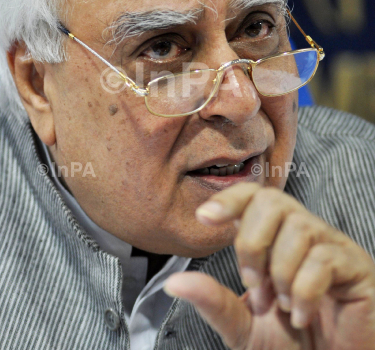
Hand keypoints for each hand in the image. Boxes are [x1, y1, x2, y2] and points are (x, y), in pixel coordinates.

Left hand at [164, 183, 374, 349]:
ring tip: (282, 306)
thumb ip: (214, 302)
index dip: (229, 199)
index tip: (205, 217)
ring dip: (280, 272)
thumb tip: (173, 282)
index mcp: (275, 239)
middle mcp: (303, 234)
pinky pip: (323, 258)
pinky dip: (304, 291)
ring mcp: (332, 246)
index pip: (253, 196)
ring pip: (298, 226)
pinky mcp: (356, 266)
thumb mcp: (243, 326)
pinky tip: (301, 314)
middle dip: (253, 244)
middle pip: (271, 201)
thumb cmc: (291, 346)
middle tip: (255, 286)